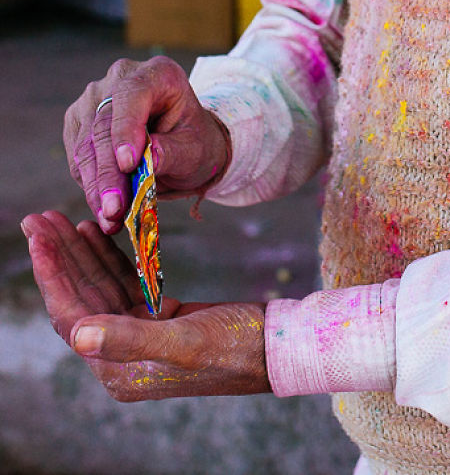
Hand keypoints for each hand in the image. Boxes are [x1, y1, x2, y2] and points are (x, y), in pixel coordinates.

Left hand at [21, 211, 268, 400]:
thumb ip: (130, 339)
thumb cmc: (235, 346)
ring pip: (98, 287)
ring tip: (56, 218)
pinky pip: (122, 283)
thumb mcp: (185, 341)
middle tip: (36, 217)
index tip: (38, 234)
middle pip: (79, 298)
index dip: (52, 274)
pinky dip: (107, 257)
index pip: (72, 315)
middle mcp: (121, 356)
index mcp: (118, 369)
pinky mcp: (157, 318)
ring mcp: (138, 336)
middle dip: (57, 257)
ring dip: (78, 253)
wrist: (275, 346)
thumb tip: (78, 335)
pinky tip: (94, 232)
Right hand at [64, 56, 230, 232]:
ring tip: (110, 217)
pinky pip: (78, 157)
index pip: (132, 94)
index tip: (128, 163)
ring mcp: (94, 98)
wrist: (183, 144)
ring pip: (86, 145)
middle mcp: (120, 77)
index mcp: (158, 73)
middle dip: (109, 173)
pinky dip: (89, 185)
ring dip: (95, 186)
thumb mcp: (195, 149)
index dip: (127, 129)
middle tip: (115, 209)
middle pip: (104, 125)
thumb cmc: (194, 142)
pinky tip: (104, 209)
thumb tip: (145, 163)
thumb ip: (171, 152)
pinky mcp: (79, 122)